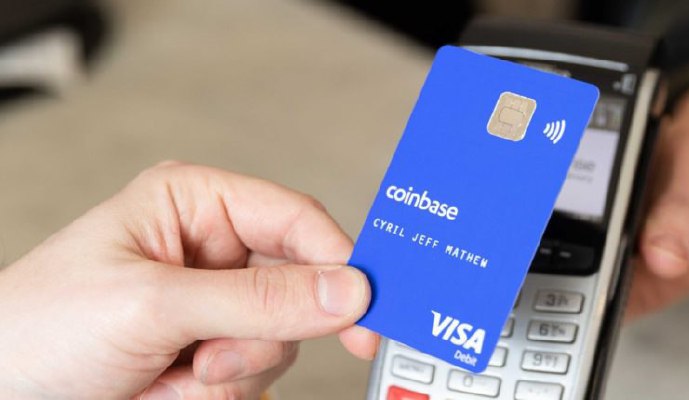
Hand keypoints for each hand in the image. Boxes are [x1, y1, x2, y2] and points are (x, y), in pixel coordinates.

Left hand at [0, 162, 378, 398]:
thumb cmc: (36, 328)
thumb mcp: (151, 305)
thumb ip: (257, 298)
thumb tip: (347, 290)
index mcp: (196, 203)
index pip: (297, 220)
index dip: (339, 262)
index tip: (367, 311)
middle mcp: (212, 251)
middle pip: (298, 289)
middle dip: (259, 336)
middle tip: (212, 359)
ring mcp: (213, 307)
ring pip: (279, 342)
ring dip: (231, 373)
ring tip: (173, 374)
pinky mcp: (209, 353)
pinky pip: (254, 377)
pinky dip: (218, 395)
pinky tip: (168, 389)